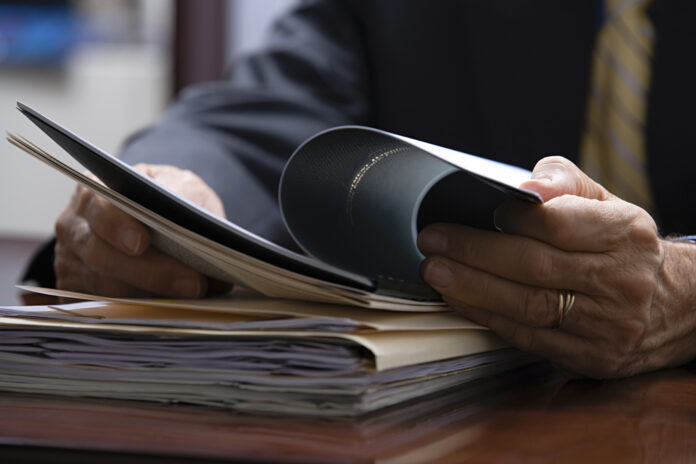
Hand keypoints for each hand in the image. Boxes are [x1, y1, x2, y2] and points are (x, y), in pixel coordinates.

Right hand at [54, 164, 226, 297]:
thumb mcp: (177, 184)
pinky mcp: (77, 292)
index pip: (100, 208)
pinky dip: (140, 310)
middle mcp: (75, 226)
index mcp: (96, 191)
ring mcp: (71, 262)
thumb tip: (193, 215)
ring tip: (194, 296)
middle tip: (193, 283)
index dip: (118, 226)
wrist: (155, 221)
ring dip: (152, 296)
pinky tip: (172, 307)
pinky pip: (103, 308)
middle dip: (151, 272)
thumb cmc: (163, 201)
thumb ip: (182, 193)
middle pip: (102, 255)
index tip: (141, 243)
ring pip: (105, 287)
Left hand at [418, 156, 695, 377]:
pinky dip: (487, 317)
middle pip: (535, 266)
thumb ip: (562, 182)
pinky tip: (459, 299)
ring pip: (528, 306)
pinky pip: (528, 337)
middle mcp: (621, 281)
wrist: (671, 306)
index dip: (512, 218)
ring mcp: (607, 325)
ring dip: (472, 288)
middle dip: (475, 253)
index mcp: (625, 234)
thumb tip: (525, 187)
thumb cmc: (619, 246)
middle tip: (432, 242)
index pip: (558, 224)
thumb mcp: (605, 202)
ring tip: (436, 271)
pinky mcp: (591, 357)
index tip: (481, 211)